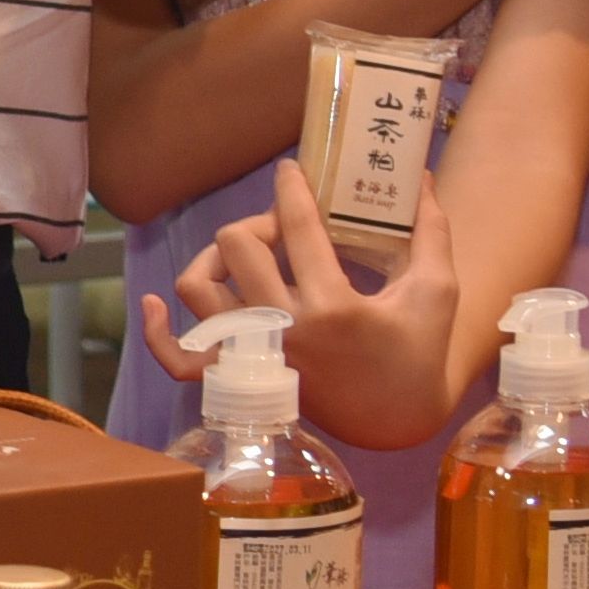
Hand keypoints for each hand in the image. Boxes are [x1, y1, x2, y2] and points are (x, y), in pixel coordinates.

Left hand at [148, 161, 467, 450]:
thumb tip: (424, 177)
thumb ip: (431, 230)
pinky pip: (179, 360)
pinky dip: (158, 333)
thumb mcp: (436, 290)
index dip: (291, 189)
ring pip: (197, 290)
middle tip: (285, 227)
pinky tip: (152, 303)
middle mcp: (285, 330)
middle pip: (238, 247)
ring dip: (213, 259)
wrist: (397, 419)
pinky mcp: (240, 379)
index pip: (299, 229)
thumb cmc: (418, 350)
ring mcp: (255, 356)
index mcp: (334, 307)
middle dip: (260, 222)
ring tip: (244, 254)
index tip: (289, 170)